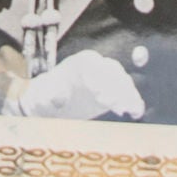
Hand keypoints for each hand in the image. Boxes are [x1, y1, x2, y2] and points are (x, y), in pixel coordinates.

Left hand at [9, 50, 145, 120]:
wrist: (49, 107)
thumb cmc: (42, 100)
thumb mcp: (40, 99)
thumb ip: (47, 97)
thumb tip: (57, 97)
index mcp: (77, 64)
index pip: (91, 65)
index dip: (97, 77)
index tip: (100, 96)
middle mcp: (94, 68)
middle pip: (110, 71)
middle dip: (116, 86)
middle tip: (115, 105)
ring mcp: (105, 79)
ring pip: (122, 81)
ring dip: (127, 94)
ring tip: (128, 110)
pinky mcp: (112, 93)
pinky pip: (126, 93)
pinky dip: (133, 101)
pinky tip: (136, 112)